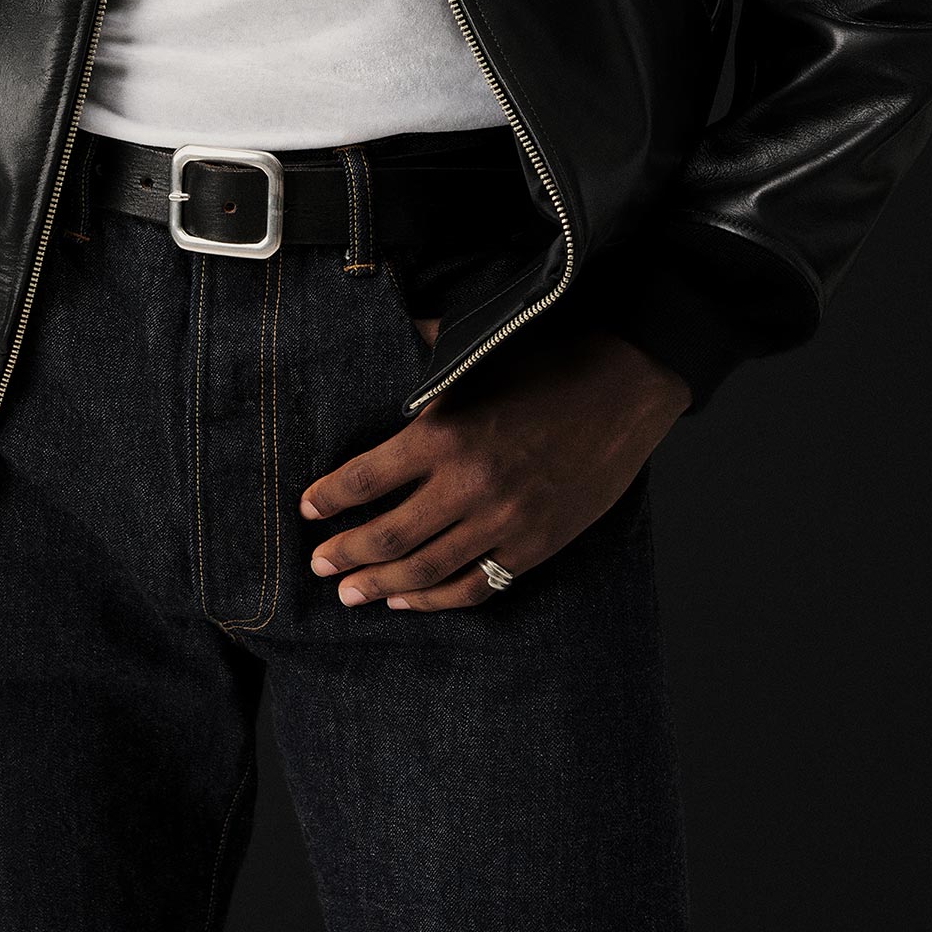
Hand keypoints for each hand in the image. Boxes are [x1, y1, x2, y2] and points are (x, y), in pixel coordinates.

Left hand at [299, 321, 689, 609]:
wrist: (624, 387)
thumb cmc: (547, 361)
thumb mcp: (476, 352)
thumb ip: (426, 354)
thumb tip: (388, 332)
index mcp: (445, 433)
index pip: (366, 477)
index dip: (330, 498)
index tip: (307, 509)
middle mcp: (467, 484)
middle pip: (387, 535)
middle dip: (344, 553)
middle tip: (318, 564)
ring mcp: (502, 522)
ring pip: (425, 569)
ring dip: (379, 584)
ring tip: (349, 594)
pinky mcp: (533, 547)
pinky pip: (474, 587)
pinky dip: (435, 599)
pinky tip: (408, 599)